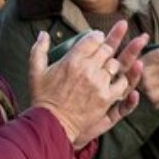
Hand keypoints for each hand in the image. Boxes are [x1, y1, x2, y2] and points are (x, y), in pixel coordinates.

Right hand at [28, 21, 147, 147]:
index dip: (97, 36)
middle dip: (108, 46)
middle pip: (106, 49)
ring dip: (114, 63)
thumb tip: (44, 33)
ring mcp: (99, 83)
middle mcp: (88, 69)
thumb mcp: (36, 72)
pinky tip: (117, 80)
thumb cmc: (43, 98)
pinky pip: (122, 83)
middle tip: (105, 49)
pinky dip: (122, 80)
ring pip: (116, 64)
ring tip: (109, 66)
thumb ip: (39, 49)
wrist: (52, 124)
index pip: (92, 39)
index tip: (98, 37)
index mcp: (72, 59)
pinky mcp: (106, 98)